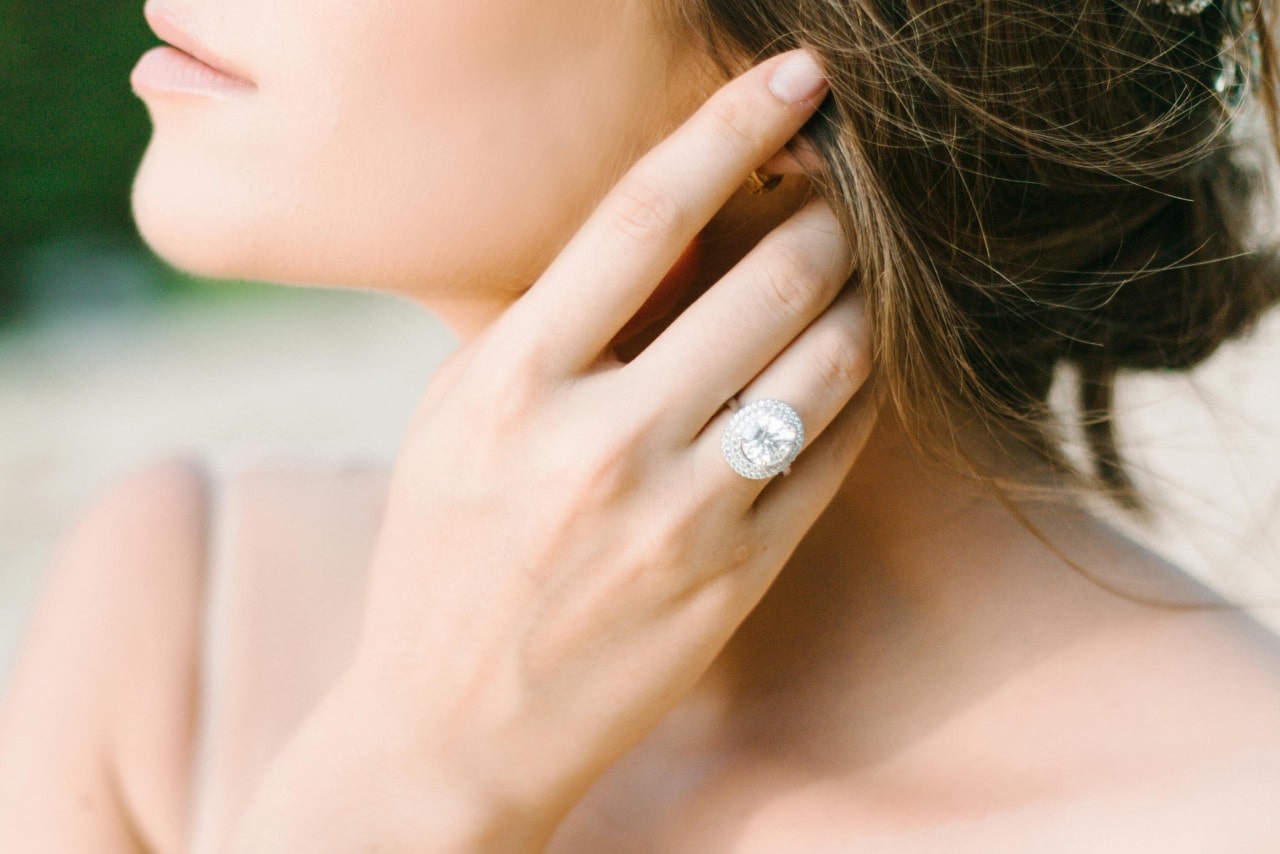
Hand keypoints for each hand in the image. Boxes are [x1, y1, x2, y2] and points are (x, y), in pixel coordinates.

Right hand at [272, 48, 872, 849]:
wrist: (453, 728)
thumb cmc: (444, 556)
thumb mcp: (457, 421)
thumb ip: (551, 326)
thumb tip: (670, 233)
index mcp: (510, 384)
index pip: (642, 213)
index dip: (733, 123)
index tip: (800, 76)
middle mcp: (598, 443)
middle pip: (770, 278)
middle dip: (829, 215)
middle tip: (839, 196)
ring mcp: (677, 516)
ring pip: (829, 363)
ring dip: (862, 298)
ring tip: (856, 279)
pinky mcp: (736, 576)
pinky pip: (838, 453)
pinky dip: (861, 392)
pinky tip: (851, 367)